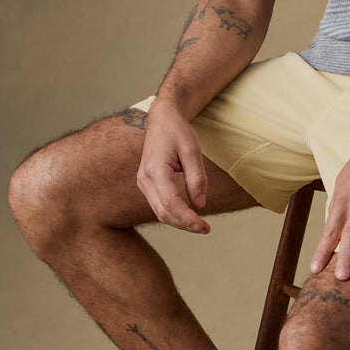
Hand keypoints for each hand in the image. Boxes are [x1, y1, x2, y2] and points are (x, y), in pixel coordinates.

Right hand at [136, 101, 209, 233]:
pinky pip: (159, 205)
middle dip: (184, 224)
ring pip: (160, 212)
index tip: (203, 226)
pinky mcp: (147, 184)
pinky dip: (174, 214)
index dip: (187, 218)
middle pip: (163, 212)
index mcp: (155, 169)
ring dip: (180, 221)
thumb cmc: (177, 132)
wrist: (161, 120)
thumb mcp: (193, 150)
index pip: (170, 202)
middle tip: (206, 229)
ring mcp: (143, 183)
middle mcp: (144, 179)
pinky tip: (189, 216)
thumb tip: (200, 205)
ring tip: (200, 226)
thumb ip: (196, 178)